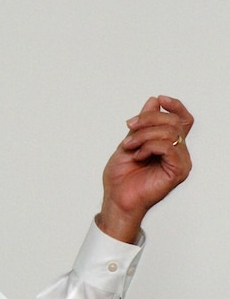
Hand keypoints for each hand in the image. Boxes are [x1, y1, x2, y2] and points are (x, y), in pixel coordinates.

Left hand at [97, 95, 192, 242]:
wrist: (116, 199)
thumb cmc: (121, 177)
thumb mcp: (129, 142)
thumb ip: (142, 124)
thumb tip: (153, 102)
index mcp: (168, 146)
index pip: (182, 120)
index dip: (175, 106)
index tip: (159, 99)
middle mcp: (178, 153)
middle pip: (173, 121)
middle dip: (148, 120)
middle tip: (129, 127)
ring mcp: (180, 162)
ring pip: (169, 132)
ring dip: (143, 135)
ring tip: (129, 146)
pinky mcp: (177, 171)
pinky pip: (167, 147)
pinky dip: (148, 147)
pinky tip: (138, 156)